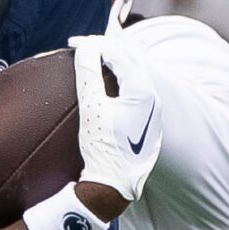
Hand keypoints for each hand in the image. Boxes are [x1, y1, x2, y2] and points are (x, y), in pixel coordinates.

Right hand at [71, 32, 161, 206]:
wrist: (114, 186)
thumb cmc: (102, 149)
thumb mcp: (91, 108)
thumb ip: (88, 74)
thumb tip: (85, 47)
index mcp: (144, 92)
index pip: (120, 55)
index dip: (96, 45)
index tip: (74, 43)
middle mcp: (155, 100)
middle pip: (133, 61)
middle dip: (107, 50)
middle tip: (83, 47)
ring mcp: (154, 114)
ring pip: (137, 76)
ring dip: (116, 64)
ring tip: (95, 60)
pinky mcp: (149, 126)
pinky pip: (137, 93)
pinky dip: (121, 82)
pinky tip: (107, 86)